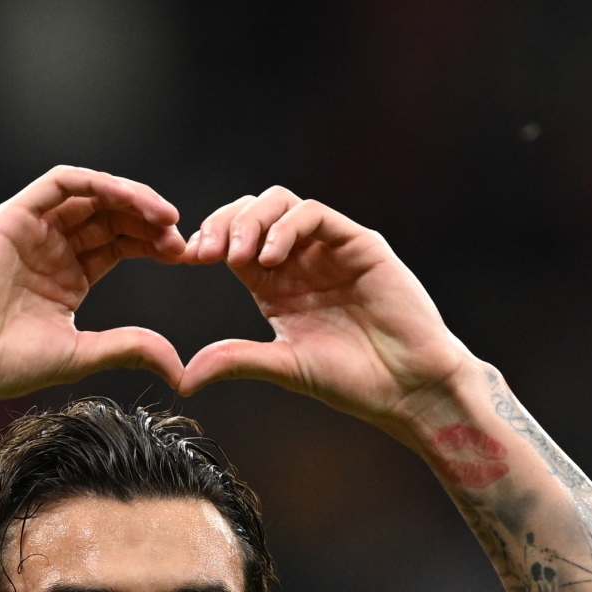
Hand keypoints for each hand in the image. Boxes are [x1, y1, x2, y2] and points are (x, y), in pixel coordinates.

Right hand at [0, 167, 189, 413]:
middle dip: (148, 221)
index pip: (119, 244)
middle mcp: (51, 246)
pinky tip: (129, 199)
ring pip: (91, 195)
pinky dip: (98, 184)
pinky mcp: (14, 216)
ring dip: (131, 199)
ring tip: (164, 217)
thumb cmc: (7, 364)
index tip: (183, 256)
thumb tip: (179, 367)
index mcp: (68, 275)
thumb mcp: (83, 354)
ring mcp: (32, 229)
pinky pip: (62, 183)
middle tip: (179, 237)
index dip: (153, 244)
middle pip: (111, 216)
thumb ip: (129, 348)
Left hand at [176, 189, 474, 432]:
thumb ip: (236, 361)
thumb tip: (183, 378)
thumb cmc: (353, 381)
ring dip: (251, 220)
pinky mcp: (358, 244)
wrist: (408, 388)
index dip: (207, 240)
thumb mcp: (284, 367)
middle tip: (205, 251)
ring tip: (238, 254)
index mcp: (276, 285)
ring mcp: (329, 248)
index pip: (232, 241)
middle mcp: (300, 260)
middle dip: (223, 223)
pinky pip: (316, 215)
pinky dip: (287, 227)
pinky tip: (271, 257)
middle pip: (252, 213)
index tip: (187, 257)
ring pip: (281, 203)